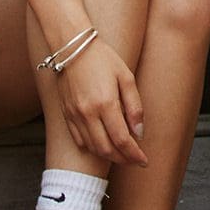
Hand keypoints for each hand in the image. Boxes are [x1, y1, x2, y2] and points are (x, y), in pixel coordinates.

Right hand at [55, 38, 146, 166]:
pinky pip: (78, 140)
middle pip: (106, 149)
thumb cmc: (104, 59)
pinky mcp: (65, 114)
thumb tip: (139, 133)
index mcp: (106, 104)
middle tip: (134, 160)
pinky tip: (102, 145)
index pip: (122, 140)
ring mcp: (74, 115)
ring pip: (92, 147)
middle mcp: (88, 114)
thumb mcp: (126, 77)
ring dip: (108, 156)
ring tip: (121, 154)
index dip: (134, 154)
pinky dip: (91, 148)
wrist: (73, 48)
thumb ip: (134, 106)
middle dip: (122, 159)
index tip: (144, 161)